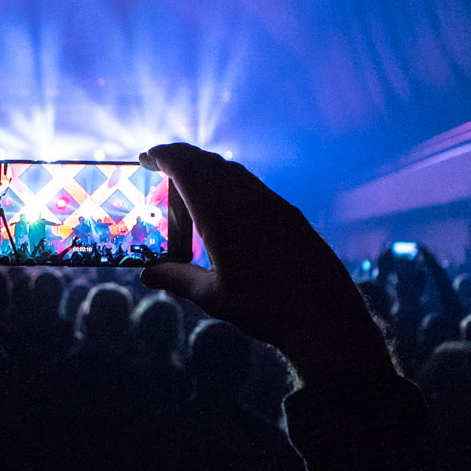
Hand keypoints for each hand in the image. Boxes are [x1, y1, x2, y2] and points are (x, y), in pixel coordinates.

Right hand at [138, 143, 393, 385]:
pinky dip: (229, 182)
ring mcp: (270, 203)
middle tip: (161, 165)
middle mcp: (246, 200)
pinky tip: (225, 203)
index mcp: (220, 216)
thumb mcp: (213, 297)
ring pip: (232, 171)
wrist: (324, 314)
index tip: (146, 156)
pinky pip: (251, 185)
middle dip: (182, 158)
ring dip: (206, 169)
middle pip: (208, 163)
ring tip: (189, 184)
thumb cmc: (265, 308)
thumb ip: (178, 279)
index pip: (187, 169)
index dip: (164, 156)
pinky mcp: (288, 212)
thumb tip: (148, 274)